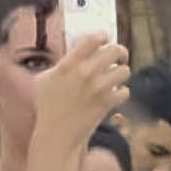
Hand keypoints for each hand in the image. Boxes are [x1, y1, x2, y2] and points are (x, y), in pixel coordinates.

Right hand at [33, 33, 129, 151]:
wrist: (56, 133)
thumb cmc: (47, 107)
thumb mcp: (45, 80)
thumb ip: (60, 65)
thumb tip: (74, 53)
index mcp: (68, 64)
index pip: (94, 38)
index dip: (102, 37)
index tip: (104, 40)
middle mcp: (84, 73)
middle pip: (116, 50)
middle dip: (121, 53)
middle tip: (119, 59)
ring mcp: (98, 88)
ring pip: (124, 71)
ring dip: (121, 74)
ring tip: (115, 79)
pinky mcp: (107, 102)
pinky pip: (125, 91)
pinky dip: (120, 94)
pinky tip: (113, 96)